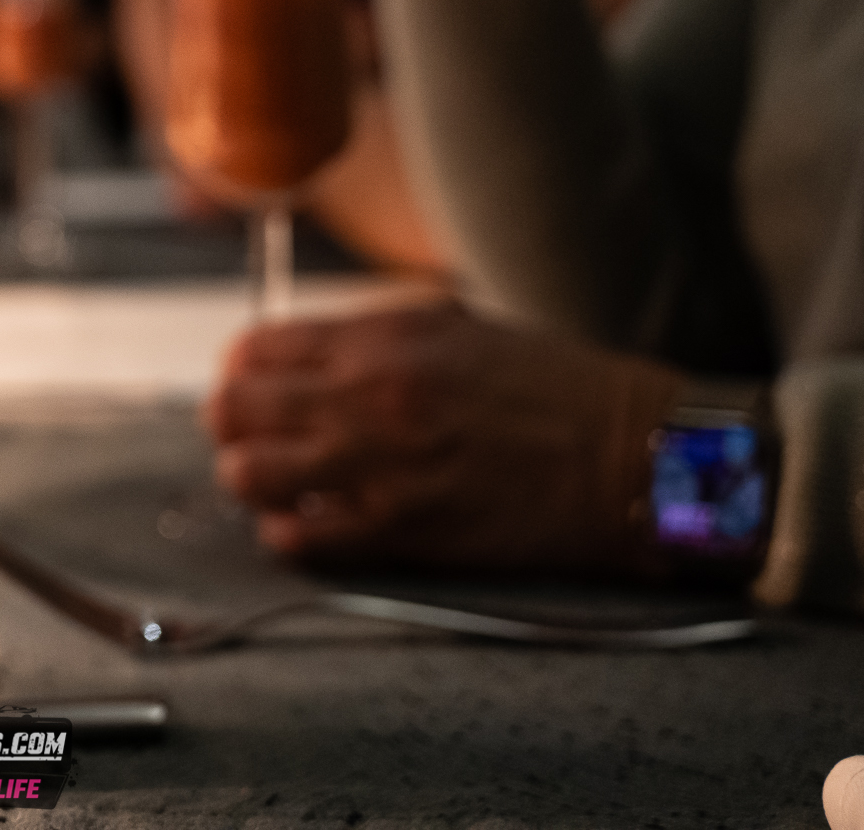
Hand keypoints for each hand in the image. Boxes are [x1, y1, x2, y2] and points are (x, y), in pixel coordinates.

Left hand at [202, 304, 680, 574]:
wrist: (631, 456)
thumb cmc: (551, 386)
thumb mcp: (453, 324)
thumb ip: (369, 334)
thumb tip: (299, 351)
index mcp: (382, 339)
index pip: (256, 348)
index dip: (243, 367)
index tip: (252, 381)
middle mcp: (367, 398)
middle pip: (234, 410)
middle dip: (232, 422)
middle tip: (251, 433)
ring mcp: (378, 469)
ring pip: (248, 476)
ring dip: (251, 478)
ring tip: (278, 480)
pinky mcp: (400, 533)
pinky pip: (298, 538)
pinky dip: (289, 531)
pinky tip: (312, 522)